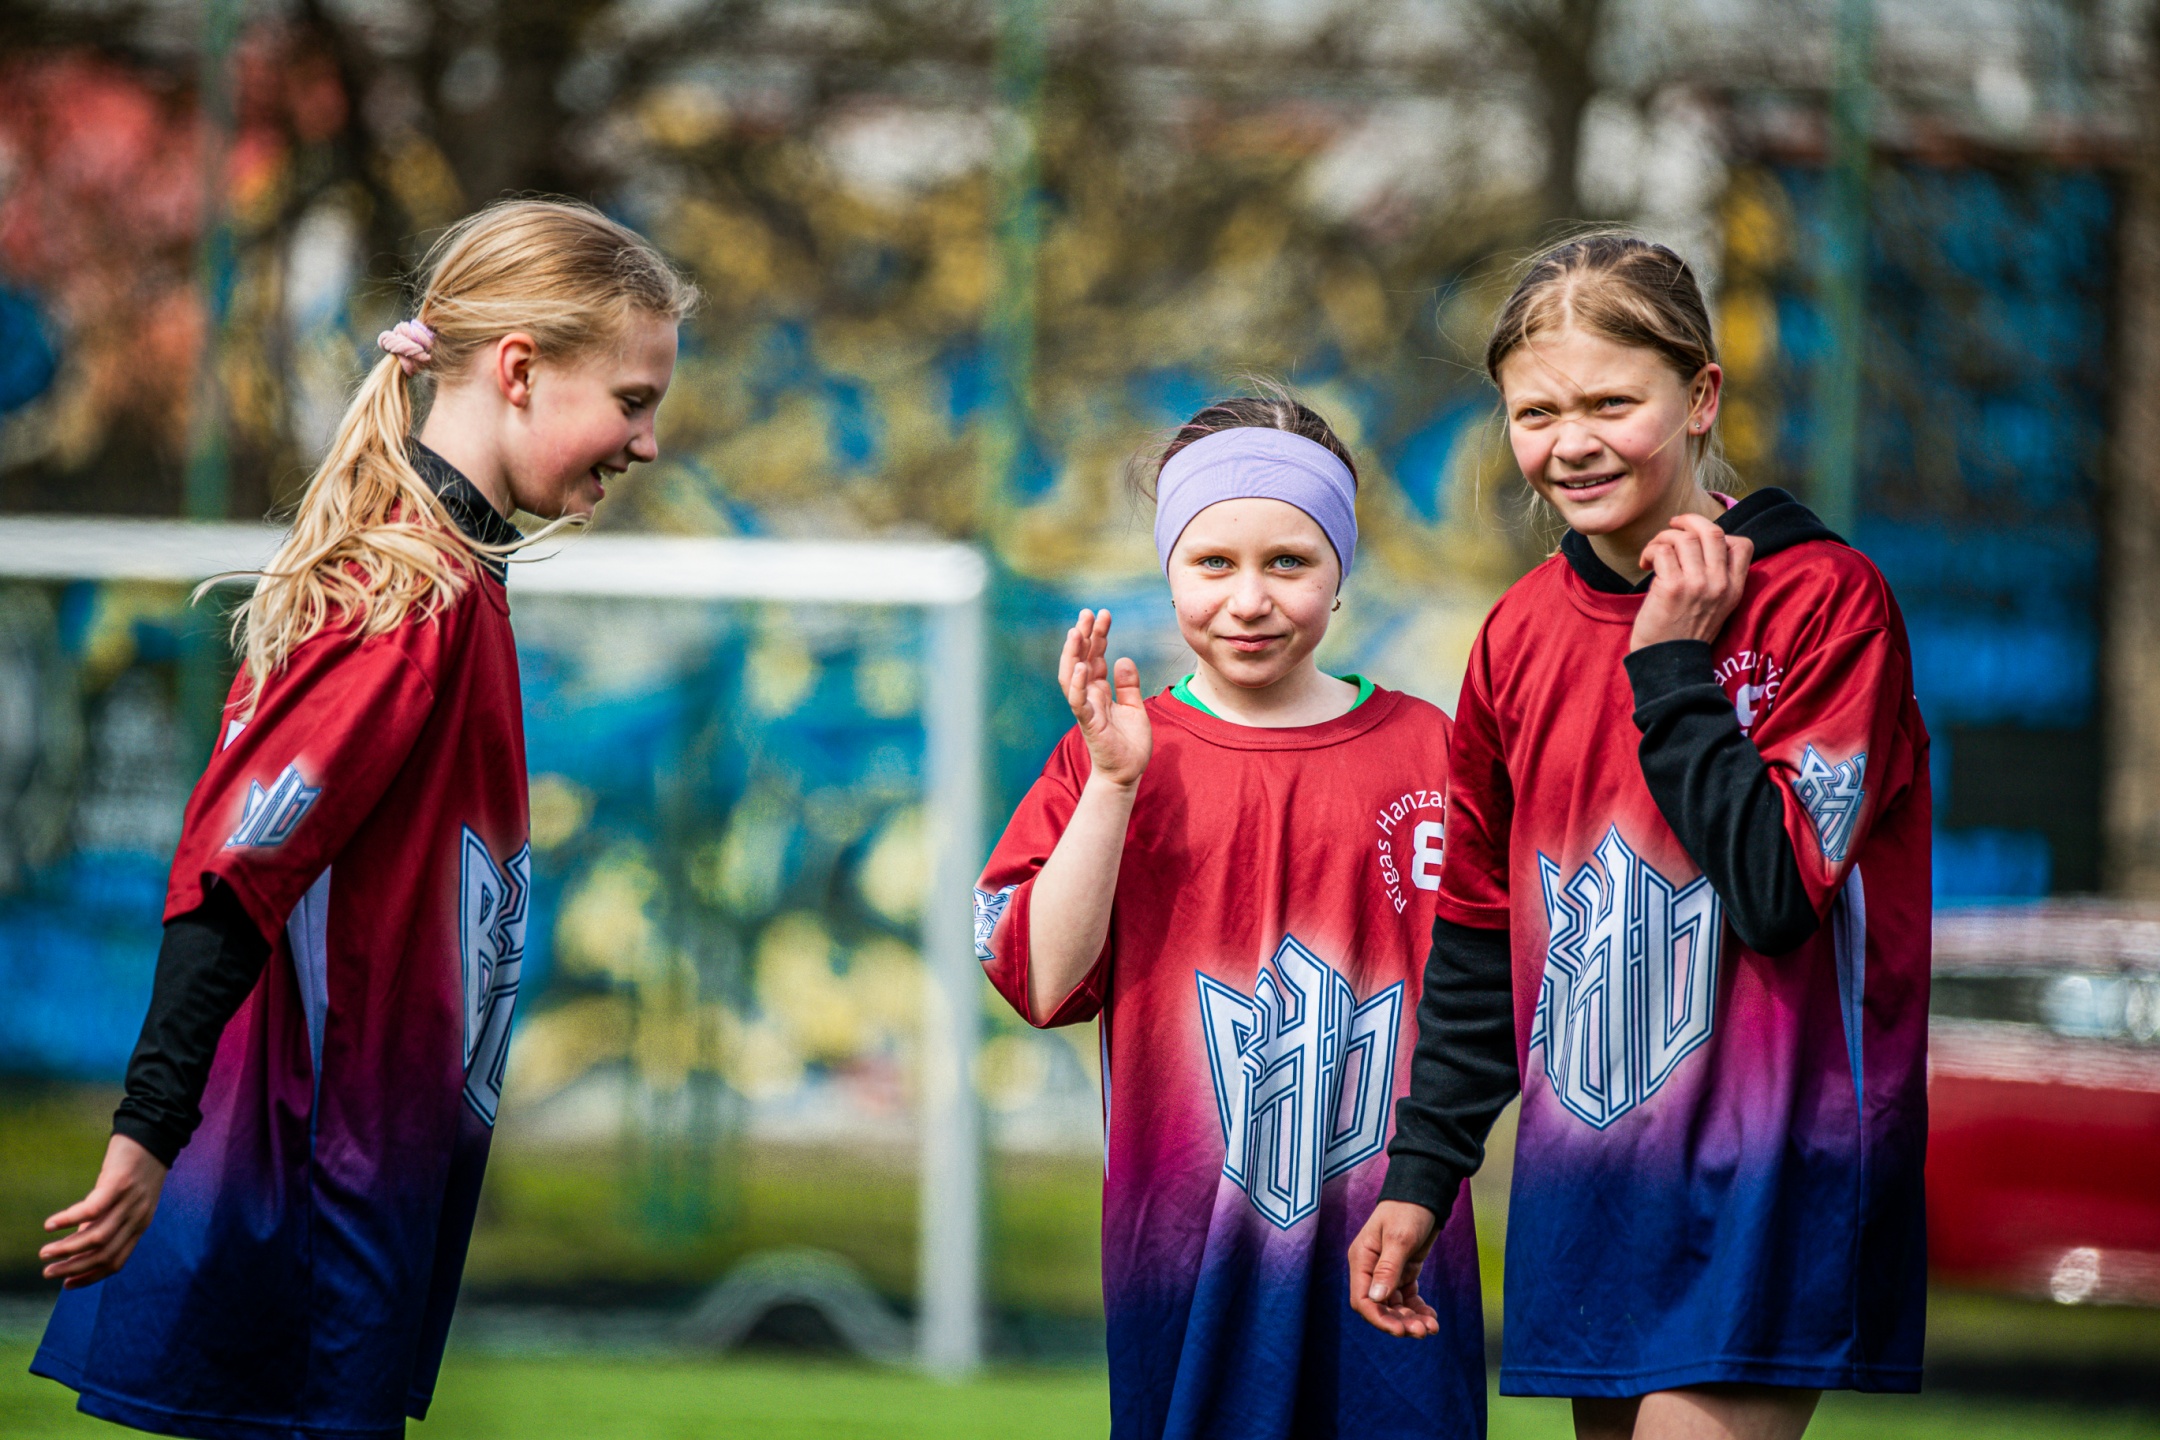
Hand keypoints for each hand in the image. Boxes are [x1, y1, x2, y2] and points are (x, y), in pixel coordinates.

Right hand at [41, 1133, 167, 1287]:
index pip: (117, 1262)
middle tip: (48, 1272)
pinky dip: (68, 1220)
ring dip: (67, 1249)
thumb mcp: (127, 1200)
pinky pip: (91, 1210)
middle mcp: (137, 1217)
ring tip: (45, 1253)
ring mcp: (129, 1201)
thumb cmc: (136, 1166)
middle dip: (73, 1268)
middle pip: (104, 1254)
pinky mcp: (118, 1183)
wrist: (154, 1132)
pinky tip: (50, 1225)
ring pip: (96, 1237)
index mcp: (140, 1225)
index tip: (67, 1285)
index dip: (91, 1277)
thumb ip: (107, 1221)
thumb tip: (80, 1242)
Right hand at [1059, 609, 1151, 788]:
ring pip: (1072, 676)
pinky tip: (1081, 666)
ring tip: (1077, 631)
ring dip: (1073, 654)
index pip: (1095, 656)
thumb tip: (1124, 659)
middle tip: (1087, 612)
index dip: (1098, 635)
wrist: (1127, 774)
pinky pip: (1078, 702)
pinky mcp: (1088, 723)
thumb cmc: (1128, 743)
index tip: (1103, 614)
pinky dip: (1077, 684)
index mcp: (1099, 690)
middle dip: (1084, 636)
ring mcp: (1086, 708)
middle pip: (1081, 659)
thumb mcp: (1134, 707)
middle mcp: (1089, 695)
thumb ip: (1128, 684)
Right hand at [1348, 1199, 1441, 1336]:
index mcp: (1362, 1260)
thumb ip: (1387, 1269)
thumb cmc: (1408, 1210)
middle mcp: (1371, 1269)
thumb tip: (1375, 1299)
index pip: (1362, 1299)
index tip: (1399, 1331)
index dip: (1378, 1318)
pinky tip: (1432, 1317)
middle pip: (1380, 1307)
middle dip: (1399, 1322)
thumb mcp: (1399, 1239)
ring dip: (1411, 1319)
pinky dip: (1418, 1309)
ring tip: (1431, 1327)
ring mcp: (1387, 1272)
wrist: (1424, 1194)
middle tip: (1422, 1332)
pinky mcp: (1404, 1272)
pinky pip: (1408, 1298)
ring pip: (1395, 1306)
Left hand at [1630, 512, 1752, 652]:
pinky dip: (1650, 551)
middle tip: (1673, 525)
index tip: (1698, 539)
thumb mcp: (1715, 606)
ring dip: (1663, 538)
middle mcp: (1720, 584)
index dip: (1720, 534)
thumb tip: (1697, 542)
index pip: (1742, 544)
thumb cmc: (1684, 632)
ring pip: (1684, 538)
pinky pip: (1662, 551)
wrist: (1668, 662)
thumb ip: (1715, 577)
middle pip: (1712, 531)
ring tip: (1653, 553)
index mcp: (1734, 588)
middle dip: (1689, 520)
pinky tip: (1644, 564)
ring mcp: (1697, 585)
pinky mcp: (1673, 587)